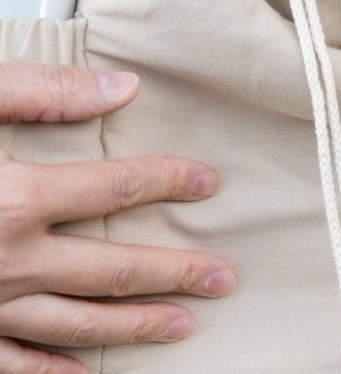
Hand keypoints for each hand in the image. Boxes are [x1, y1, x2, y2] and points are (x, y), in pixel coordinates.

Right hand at [0, 65, 234, 373]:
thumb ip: (37, 91)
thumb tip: (120, 87)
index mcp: (16, 198)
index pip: (117, 186)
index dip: (168, 181)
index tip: (209, 183)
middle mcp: (6, 260)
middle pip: (112, 269)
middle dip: (175, 273)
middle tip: (226, 277)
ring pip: (73, 324)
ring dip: (133, 326)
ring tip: (185, 325)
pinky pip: (8, 364)